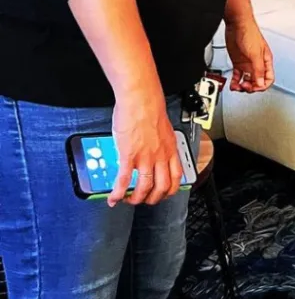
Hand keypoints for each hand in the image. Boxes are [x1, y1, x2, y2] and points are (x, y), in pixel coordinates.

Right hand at [109, 91, 181, 207]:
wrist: (141, 98)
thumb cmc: (150, 107)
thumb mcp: (163, 129)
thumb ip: (160, 142)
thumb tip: (154, 149)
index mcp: (170, 148)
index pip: (176, 176)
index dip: (170, 190)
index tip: (164, 193)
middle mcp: (160, 155)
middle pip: (162, 187)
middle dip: (153, 198)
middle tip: (144, 199)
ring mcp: (144, 157)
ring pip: (144, 187)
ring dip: (136, 198)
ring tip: (128, 199)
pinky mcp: (128, 155)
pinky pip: (123, 180)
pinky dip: (117, 193)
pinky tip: (113, 197)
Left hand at [225, 18, 273, 93]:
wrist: (237, 24)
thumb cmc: (249, 32)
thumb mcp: (255, 53)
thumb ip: (258, 69)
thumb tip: (260, 83)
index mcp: (265, 61)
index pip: (268, 79)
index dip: (262, 86)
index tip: (254, 88)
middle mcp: (257, 63)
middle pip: (257, 82)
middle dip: (251, 87)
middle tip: (244, 86)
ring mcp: (247, 63)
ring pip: (247, 80)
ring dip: (242, 86)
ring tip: (237, 87)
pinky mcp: (238, 62)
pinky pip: (238, 76)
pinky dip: (235, 82)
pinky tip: (233, 84)